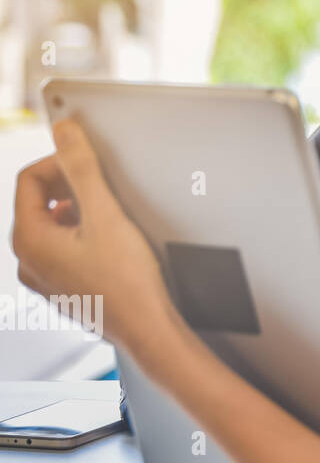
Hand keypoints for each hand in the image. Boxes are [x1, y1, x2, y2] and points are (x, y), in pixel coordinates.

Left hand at [11, 117, 175, 348]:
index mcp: (29, 241)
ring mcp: (44, 278)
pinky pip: (63, 248)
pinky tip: (111, 242)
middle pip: (38, 202)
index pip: (28, 180)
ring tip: (110, 216)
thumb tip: (64, 133)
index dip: (58, 163)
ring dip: (78, 211)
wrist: (149, 329)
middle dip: (69, 187)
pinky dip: (83, 234)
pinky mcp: (64, 288)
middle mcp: (28, 261)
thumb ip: (81, 168)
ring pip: (52, 225)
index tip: (87, 163)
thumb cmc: (128, 282)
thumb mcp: (106, 214)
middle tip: (102, 188)